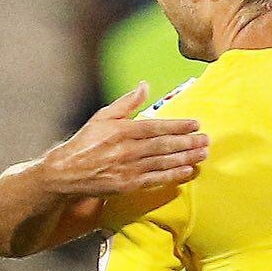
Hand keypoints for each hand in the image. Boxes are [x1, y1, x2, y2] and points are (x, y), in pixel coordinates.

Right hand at [40, 82, 207, 196]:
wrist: (64, 172)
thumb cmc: (85, 142)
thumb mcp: (103, 117)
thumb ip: (127, 102)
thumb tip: (145, 85)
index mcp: (121, 130)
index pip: (156, 126)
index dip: (178, 126)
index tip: (196, 124)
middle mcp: (127, 149)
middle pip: (164, 145)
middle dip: (188, 142)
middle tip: (206, 140)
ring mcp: (128, 168)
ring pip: (163, 162)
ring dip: (186, 158)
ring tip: (203, 154)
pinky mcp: (128, 185)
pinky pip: (156, 179)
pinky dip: (173, 175)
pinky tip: (188, 171)